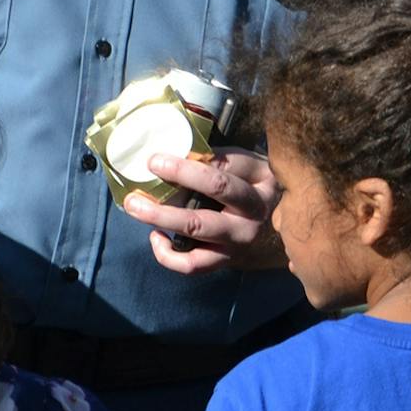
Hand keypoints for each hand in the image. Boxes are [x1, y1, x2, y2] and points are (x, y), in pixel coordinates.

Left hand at [120, 149, 283, 274]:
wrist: (274, 237)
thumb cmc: (251, 192)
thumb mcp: (247, 169)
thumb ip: (219, 159)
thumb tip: (173, 146)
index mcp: (261, 179)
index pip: (228, 163)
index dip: (193, 158)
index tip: (158, 156)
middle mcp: (254, 209)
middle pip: (218, 188)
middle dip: (180, 175)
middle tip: (149, 166)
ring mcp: (241, 238)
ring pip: (199, 227)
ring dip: (162, 215)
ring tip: (135, 205)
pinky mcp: (226, 261)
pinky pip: (193, 264)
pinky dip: (168, 254)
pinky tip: (156, 236)